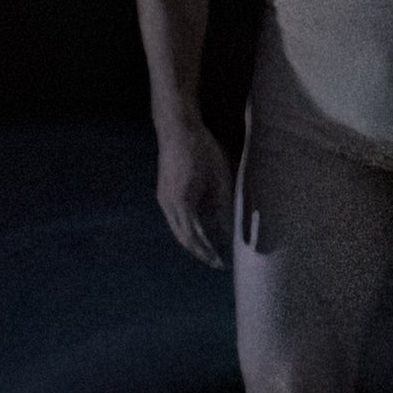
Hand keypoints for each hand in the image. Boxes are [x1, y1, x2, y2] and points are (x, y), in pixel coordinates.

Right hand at [156, 117, 235, 267]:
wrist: (177, 129)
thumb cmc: (201, 150)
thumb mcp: (219, 177)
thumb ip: (223, 204)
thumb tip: (230, 227)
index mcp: (182, 203)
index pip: (195, 237)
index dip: (208, 252)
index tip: (220, 263)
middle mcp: (168, 204)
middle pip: (183, 238)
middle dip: (199, 252)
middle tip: (215, 263)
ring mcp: (163, 198)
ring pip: (177, 229)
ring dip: (192, 242)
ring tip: (208, 251)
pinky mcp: (163, 192)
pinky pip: (174, 219)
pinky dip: (186, 229)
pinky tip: (199, 231)